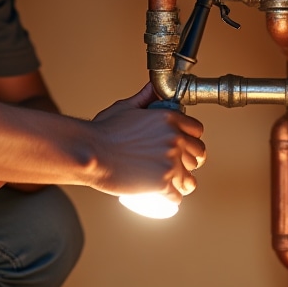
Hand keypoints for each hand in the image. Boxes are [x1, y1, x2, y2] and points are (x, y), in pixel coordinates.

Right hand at [90, 84, 206, 202]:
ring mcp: (171, 162)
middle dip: (190, 160)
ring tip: (174, 184)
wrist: (90, 153)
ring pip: (190, 178)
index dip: (191, 138)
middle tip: (178, 165)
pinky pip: (177, 196)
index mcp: (168, 118)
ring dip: (184, 182)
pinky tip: (167, 197)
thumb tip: (152, 87)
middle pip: (198, 154)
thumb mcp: (124, 108)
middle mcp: (174, 139)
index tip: (184, 145)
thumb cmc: (103, 131)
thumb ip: (142, 98)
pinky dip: (173, 199)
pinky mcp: (163, 183)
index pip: (197, 130)